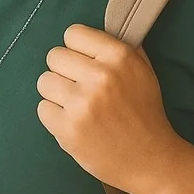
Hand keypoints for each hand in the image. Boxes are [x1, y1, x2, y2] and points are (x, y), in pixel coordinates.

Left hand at [36, 24, 184, 193]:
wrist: (152, 160)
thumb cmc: (145, 113)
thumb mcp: (142, 71)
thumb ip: (118, 48)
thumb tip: (89, 34)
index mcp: (119, 57)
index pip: (73, 33)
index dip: (77, 50)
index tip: (85, 64)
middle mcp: (100, 76)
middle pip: (54, 56)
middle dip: (64, 71)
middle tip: (80, 88)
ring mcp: (82, 103)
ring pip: (44, 81)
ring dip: (56, 93)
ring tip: (76, 106)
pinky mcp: (68, 129)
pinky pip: (42, 108)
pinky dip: (54, 117)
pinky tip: (74, 124)